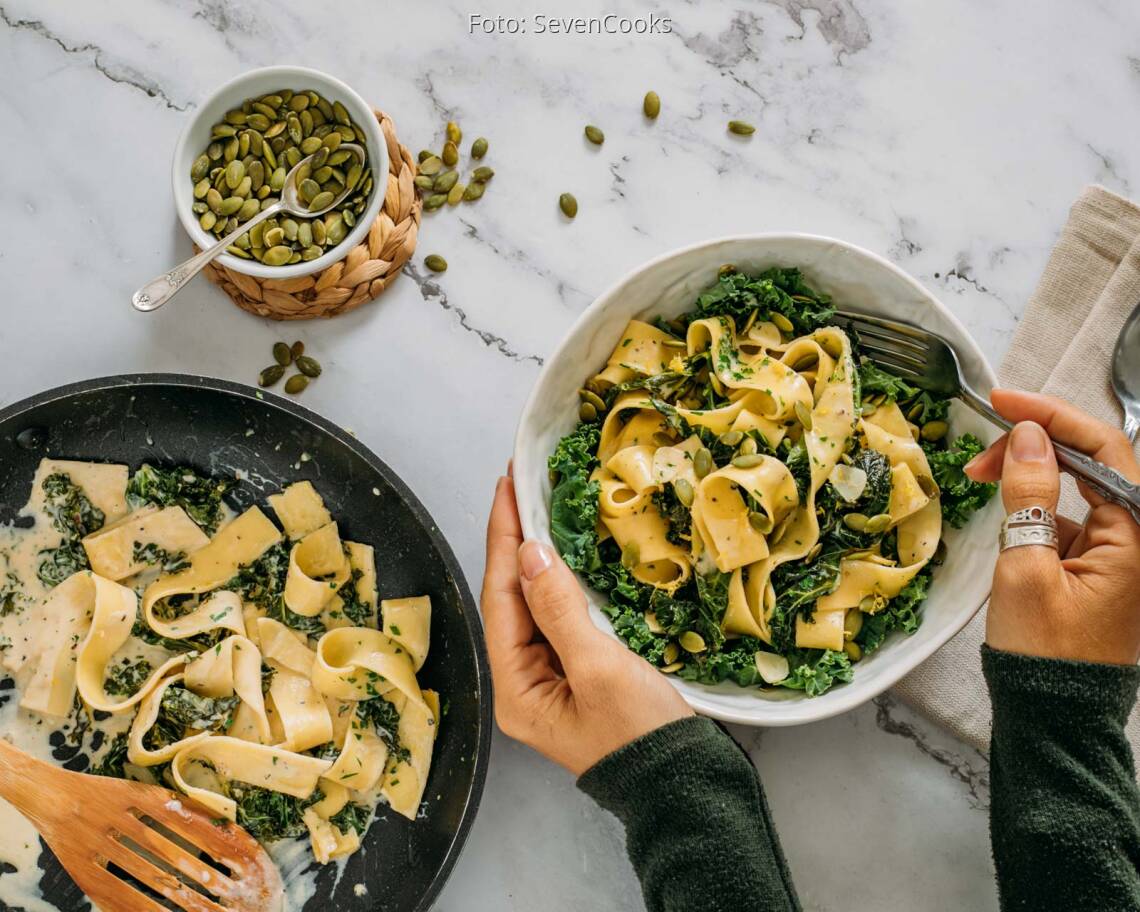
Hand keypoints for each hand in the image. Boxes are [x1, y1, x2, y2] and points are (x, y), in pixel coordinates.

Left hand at [481, 473, 692, 775]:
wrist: (685, 784)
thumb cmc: (642, 736)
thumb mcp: (600, 668)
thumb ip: (560, 609)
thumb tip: (531, 554)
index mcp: (517, 690)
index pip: (500, 599)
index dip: (503, 541)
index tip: (506, 490)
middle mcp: (524, 684)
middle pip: (511, 600)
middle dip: (515, 543)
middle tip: (519, 486)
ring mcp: (550, 680)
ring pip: (534, 605)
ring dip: (536, 558)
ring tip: (536, 506)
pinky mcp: (578, 675)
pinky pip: (559, 617)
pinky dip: (561, 582)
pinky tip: (565, 553)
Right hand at [965, 389, 1139, 664]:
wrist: (1055, 715)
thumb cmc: (1044, 651)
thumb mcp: (1026, 567)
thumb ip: (1031, 493)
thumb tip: (1028, 437)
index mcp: (1138, 535)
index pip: (1103, 448)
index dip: (1051, 415)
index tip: (1002, 401)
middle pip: (1093, 461)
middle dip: (1037, 442)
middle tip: (983, 444)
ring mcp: (1122, 552)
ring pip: (1079, 486)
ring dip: (1033, 472)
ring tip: (982, 476)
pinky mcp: (1101, 566)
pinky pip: (1073, 516)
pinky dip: (1037, 503)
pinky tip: (1005, 509)